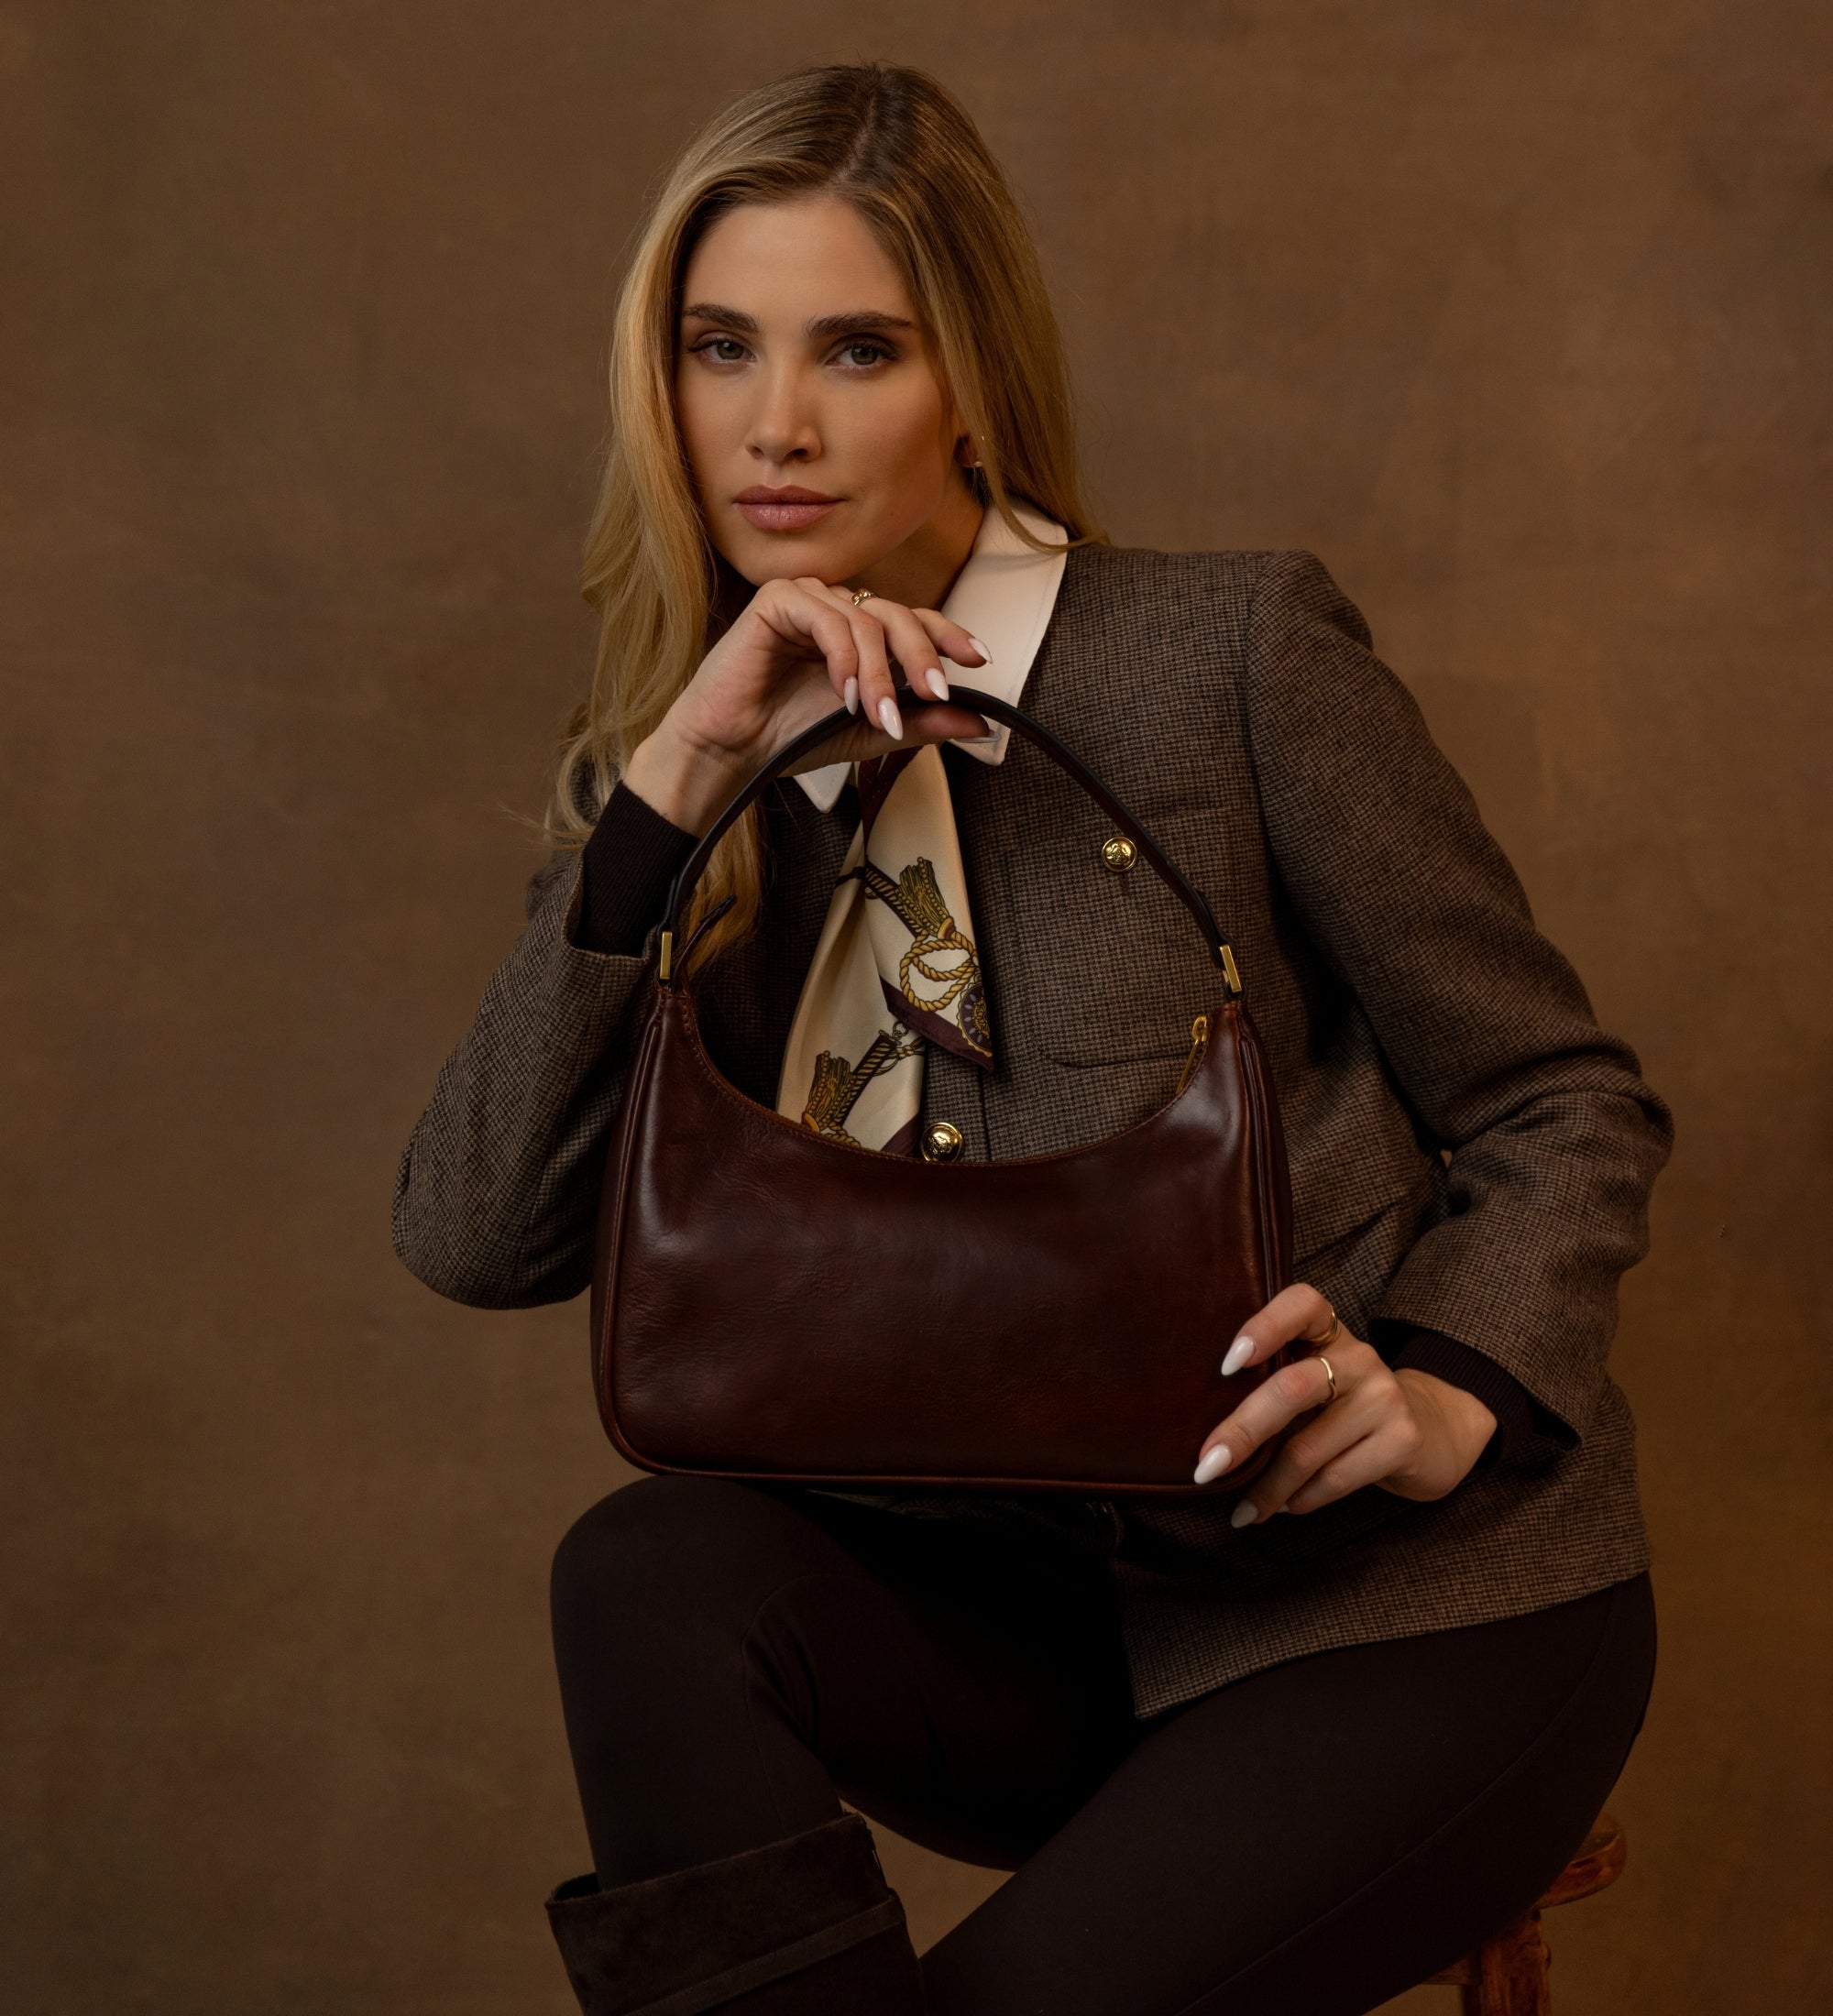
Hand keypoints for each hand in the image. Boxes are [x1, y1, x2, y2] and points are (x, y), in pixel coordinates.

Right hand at [624, 577, 992, 834]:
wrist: (733, 752)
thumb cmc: (791, 737)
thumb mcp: (871, 732)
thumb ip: (923, 722)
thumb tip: (980, 723)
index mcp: (859, 633)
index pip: (914, 622)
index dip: (948, 636)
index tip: (979, 660)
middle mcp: (836, 608)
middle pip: (898, 615)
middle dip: (922, 658)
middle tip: (935, 694)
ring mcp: (808, 599)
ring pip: (866, 621)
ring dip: (879, 673)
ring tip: (876, 715)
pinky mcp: (778, 599)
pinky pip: (828, 618)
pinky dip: (844, 658)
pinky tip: (843, 693)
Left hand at [1191, 1283, 1497, 1525]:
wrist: (1430, 1429)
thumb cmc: (1344, 1405)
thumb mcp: (1315, 1379)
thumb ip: (1273, 1385)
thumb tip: (1206, 1436)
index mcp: (1328, 1332)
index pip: (1301, 1304)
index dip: (1263, 1327)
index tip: (1226, 1364)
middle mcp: (1359, 1357)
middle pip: (1291, 1389)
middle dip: (1241, 1432)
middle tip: (1205, 1467)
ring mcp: (1385, 1398)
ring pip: (1308, 1449)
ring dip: (1266, 1488)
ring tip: (1242, 1510)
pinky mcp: (1403, 1440)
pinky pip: (1335, 1478)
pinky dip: (1301, 1500)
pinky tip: (1284, 1508)